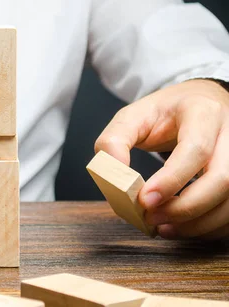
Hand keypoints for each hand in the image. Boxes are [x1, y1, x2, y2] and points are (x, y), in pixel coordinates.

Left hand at [95, 79, 228, 238]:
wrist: (197, 103)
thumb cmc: (164, 113)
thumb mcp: (132, 116)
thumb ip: (114, 141)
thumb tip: (112, 174)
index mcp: (202, 112)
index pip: (195, 149)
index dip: (171, 180)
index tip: (144, 201)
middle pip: (222, 179)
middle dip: (186, 207)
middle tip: (152, 219)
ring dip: (199, 223)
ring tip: (163, 228)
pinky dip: (210, 226)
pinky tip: (183, 227)